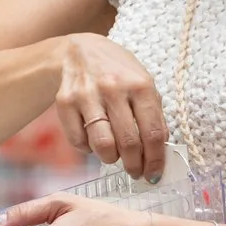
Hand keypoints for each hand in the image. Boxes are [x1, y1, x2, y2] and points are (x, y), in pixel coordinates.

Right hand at [53, 34, 167, 180]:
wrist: (80, 51)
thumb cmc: (118, 72)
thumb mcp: (144, 84)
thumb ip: (154, 115)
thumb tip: (160, 152)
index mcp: (140, 84)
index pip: (153, 133)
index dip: (155, 160)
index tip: (154, 174)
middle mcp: (113, 88)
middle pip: (128, 143)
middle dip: (135, 165)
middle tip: (136, 172)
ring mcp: (87, 95)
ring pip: (102, 145)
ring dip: (111, 158)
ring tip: (115, 155)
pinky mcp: (65, 102)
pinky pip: (79, 141)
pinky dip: (88, 149)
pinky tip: (94, 139)